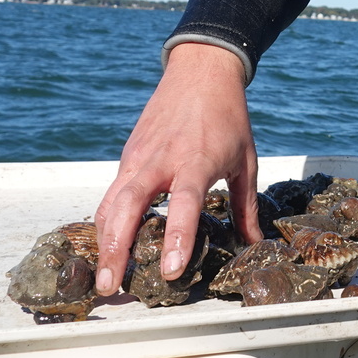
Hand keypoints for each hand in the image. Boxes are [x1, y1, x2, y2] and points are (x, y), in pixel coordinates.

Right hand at [93, 42, 262, 295]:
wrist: (201, 71)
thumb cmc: (228, 117)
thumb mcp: (246, 159)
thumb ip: (247, 206)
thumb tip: (253, 244)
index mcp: (197, 160)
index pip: (184, 204)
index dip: (177, 237)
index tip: (170, 270)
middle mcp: (162, 159)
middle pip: (131, 206)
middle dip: (118, 249)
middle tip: (112, 286)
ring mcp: (139, 157)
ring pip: (113, 202)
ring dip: (105, 241)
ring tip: (105, 278)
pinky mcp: (128, 156)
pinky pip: (112, 194)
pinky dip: (106, 222)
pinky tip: (107, 246)